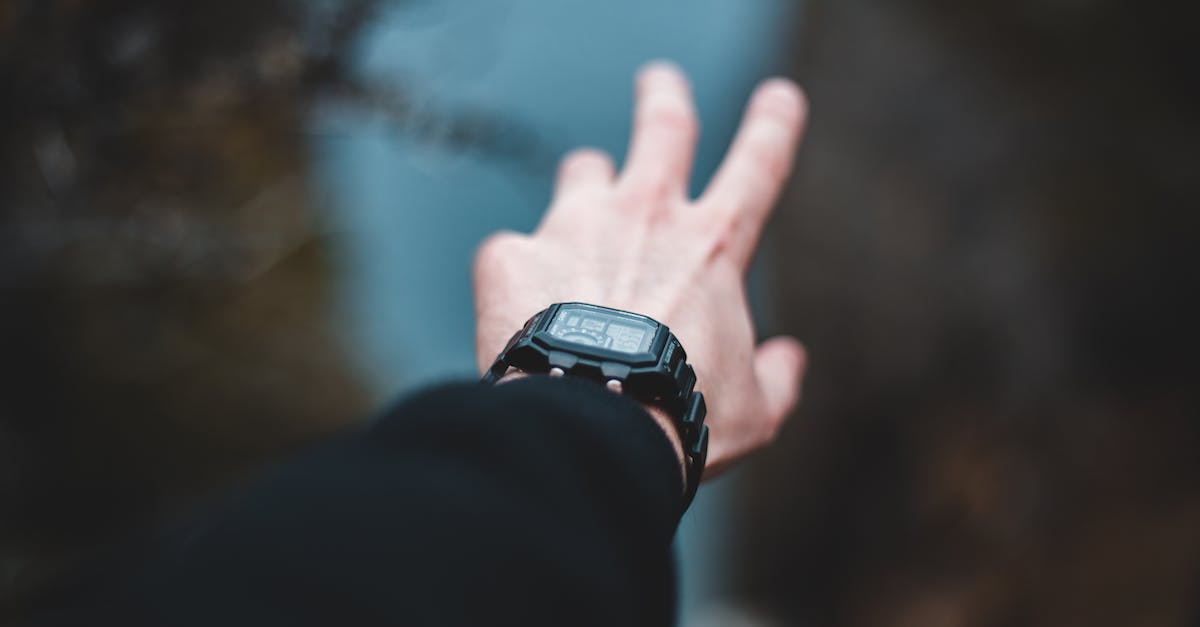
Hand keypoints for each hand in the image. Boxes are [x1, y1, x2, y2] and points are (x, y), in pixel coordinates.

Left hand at [472, 61, 808, 477]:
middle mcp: (645, 214)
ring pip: (584, 171)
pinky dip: (520, 276)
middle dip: (665, 95)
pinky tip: (520, 316)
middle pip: (663, 126)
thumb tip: (789, 359)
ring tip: (580, 226)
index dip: (773, 125)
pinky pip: (514, 251)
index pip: (759, 165)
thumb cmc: (680, 418)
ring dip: (587, 187)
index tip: (779, 97)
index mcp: (712, 245)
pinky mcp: (512, 253)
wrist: (590, 426)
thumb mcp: (754, 410)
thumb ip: (776, 377)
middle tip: (659, 80)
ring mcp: (574, 225)